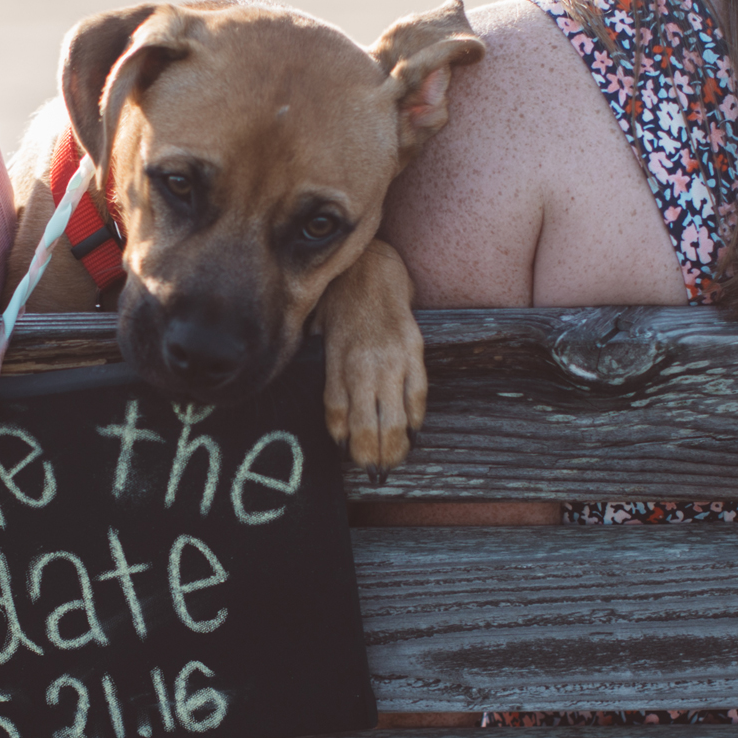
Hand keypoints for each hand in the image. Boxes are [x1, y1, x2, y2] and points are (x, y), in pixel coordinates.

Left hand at [320, 239, 426, 479]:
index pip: (337, 410)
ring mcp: (392, 356)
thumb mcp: (319, 330)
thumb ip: (325, 365)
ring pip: (393, 413)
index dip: (342, 438)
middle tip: (372, 471)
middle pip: (366, 421)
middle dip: (370, 452)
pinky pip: (418, 390)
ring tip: (393, 462)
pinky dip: (416, 415)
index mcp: (337, 358)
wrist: (371, 265)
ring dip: (394, 443)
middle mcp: (364, 361)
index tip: (346, 456)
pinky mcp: (414, 348)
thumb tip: (330, 404)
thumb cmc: (340, 300)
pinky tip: (414, 432)